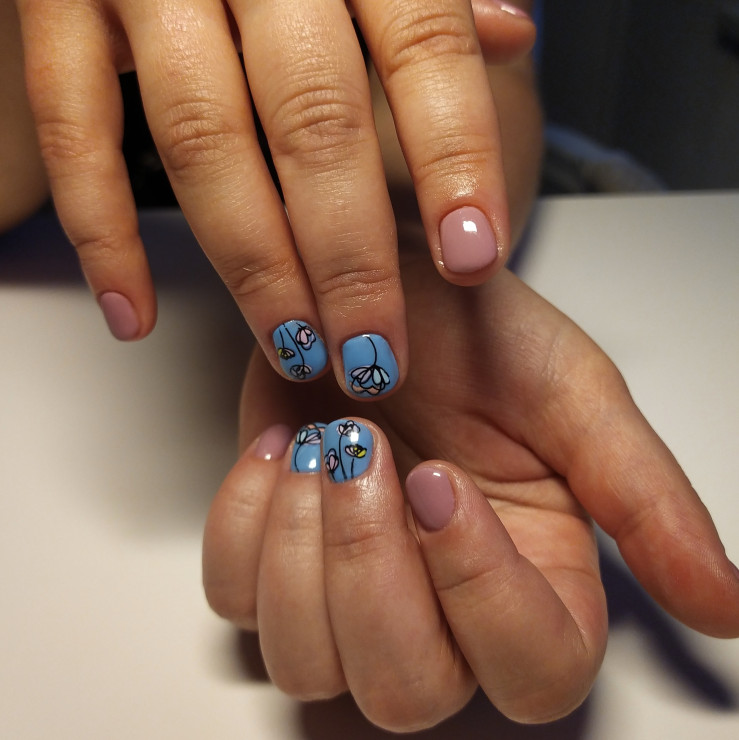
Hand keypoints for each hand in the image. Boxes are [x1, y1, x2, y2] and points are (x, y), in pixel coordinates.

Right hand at [15, 0, 534, 399]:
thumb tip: (510, 34)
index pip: (425, 47)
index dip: (456, 159)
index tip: (473, 260)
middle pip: (314, 122)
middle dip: (350, 258)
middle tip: (375, 354)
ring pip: (203, 141)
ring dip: (252, 266)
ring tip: (296, 349)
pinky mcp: (56, 9)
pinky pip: (75, 133)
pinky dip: (104, 232)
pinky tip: (137, 313)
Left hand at [202, 246, 738, 730]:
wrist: (382, 291)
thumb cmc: (478, 335)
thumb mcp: (573, 396)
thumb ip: (644, 500)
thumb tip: (725, 609)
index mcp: (534, 576)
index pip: (533, 669)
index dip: (483, 593)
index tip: (443, 482)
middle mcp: (442, 607)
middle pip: (407, 691)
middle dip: (373, 574)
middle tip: (368, 454)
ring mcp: (348, 592)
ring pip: (310, 665)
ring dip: (303, 550)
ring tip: (322, 444)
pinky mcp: (276, 560)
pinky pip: (236, 600)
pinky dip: (246, 524)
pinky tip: (280, 449)